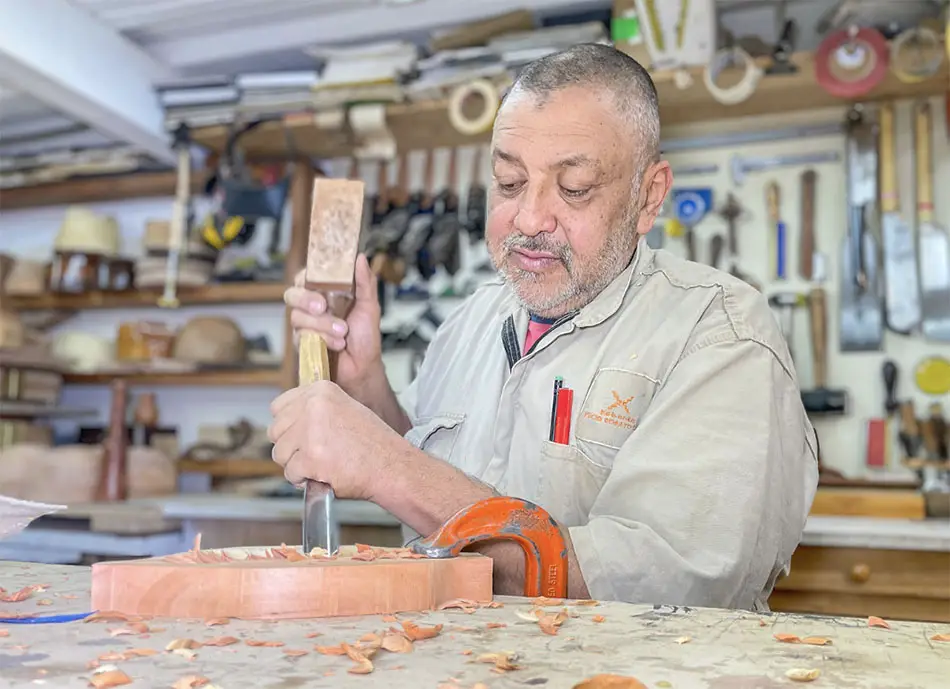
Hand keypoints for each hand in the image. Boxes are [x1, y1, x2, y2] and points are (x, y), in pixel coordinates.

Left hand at [268, 380, 406, 500]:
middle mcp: (313, 406)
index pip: (278, 407)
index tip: (301, 435)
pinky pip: (290, 473)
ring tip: (320, 465)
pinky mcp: (310, 457)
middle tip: (313, 454)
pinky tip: (323, 475)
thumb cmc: (373, 442)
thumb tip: (287, 422)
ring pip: (279, 453)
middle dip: (290, 447)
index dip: (288, 426)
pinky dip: (303, 480)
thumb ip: (315, 410)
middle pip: (275, 431)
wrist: (391, 465)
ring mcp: (311, 432)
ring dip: (295, 465)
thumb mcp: (344, 409)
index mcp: (321, 391)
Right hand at [284, 253, 381, 394]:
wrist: (364, 366)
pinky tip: (338, 343)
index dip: (305, 276)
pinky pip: (301, 336)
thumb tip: (360, 257)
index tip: (315, 280)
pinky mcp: (303, 344)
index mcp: (325, 293)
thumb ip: (364, 282)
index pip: (305, 277)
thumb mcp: (370, 305)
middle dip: (306, 300)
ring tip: (343, 332)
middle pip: (292, 295)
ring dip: (322, 324)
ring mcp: (305, 326)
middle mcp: (311, 307)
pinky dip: (323, 339)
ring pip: (297, 317)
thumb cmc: (365, 336)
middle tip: (322, 307)